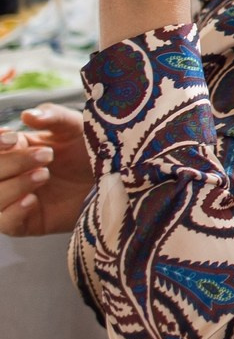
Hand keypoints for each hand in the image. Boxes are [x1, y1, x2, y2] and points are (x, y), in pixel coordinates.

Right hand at [0, 108, 92, 236]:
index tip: (14, 140)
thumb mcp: (76, 127)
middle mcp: (11, 174)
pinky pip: (6, 222)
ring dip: (14, 186)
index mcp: (16, 149)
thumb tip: (27, 115)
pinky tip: (32, 200)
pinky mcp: (28, 223)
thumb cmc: (95, 150)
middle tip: (47, 156)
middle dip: (13, 163)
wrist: (118, 179)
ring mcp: (17, 200)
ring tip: (44, 175)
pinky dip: (13, 212)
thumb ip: (53, 116)